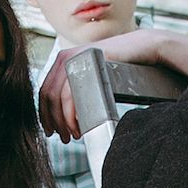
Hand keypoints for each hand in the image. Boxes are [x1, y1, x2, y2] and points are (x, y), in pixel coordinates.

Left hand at [38, 28, 187, 139]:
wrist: (142, 49)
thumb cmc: (121, 67)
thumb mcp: (94, 78)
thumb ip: (79, 89)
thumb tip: (67, 115)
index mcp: (64, 61)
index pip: (45, 91)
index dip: (45, 114)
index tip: (51, 131)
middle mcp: (65, 57)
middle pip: (48, 96)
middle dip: (53, 121)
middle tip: (64, 138)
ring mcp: (75, 57)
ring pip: (58, 96)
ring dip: (63, 121)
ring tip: (74, 135)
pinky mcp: (87, 62)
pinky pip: (72, 92)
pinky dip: (72, 114)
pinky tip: (80, 125)